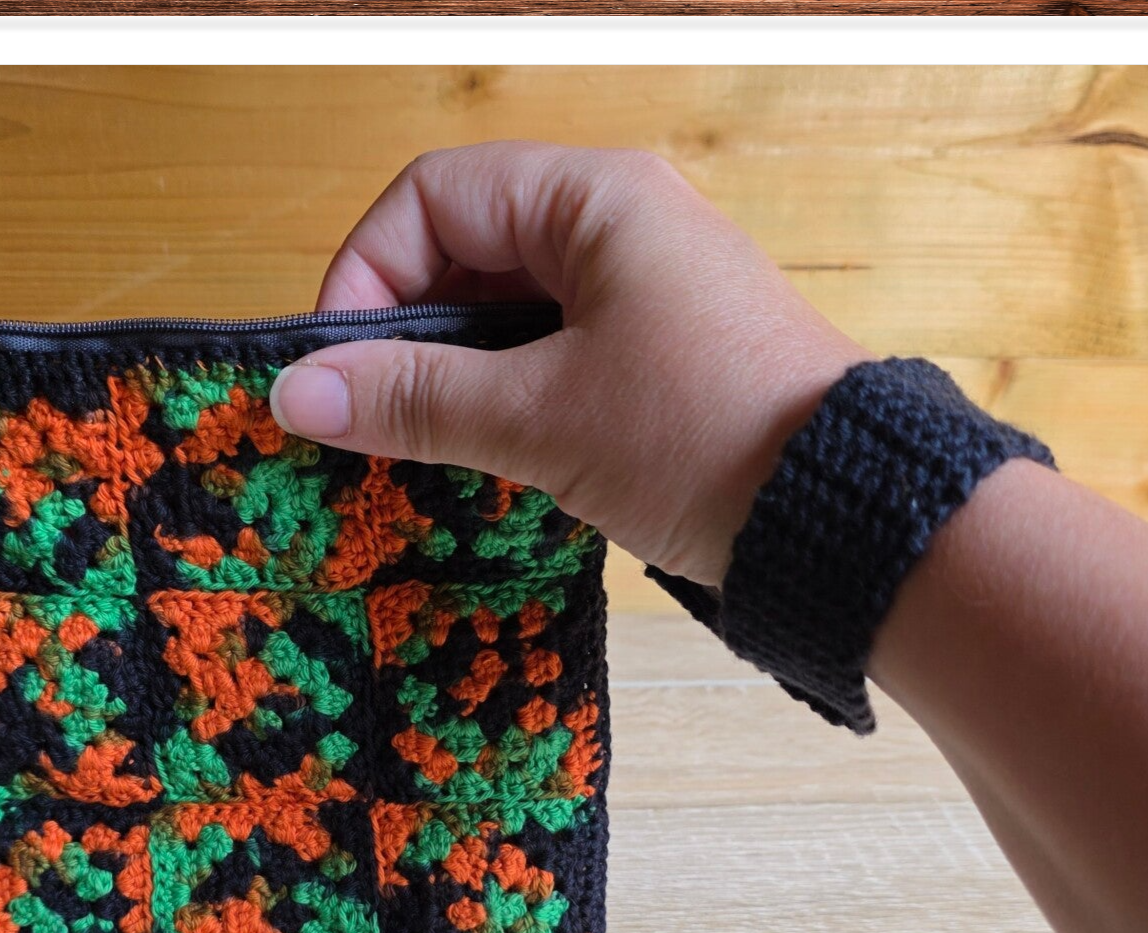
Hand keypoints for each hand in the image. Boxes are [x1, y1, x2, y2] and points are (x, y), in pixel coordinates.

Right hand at [268, 140, 871, 585]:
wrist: (851, 519)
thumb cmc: (703, 437)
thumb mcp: (540, 417)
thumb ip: (412, 398)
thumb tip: (295, 391)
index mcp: (594, 200)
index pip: (432, 198)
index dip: (367, 272)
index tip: (336, 366)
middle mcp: (618, 226)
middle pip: (463, 250)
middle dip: (404, 332)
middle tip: (367, 418)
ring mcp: (642, 292)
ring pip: (503, 311)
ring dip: (450, 375)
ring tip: (416, 447)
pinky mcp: (656, 357)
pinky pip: (548, 354)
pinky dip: (501, 398)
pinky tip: (479, 458)